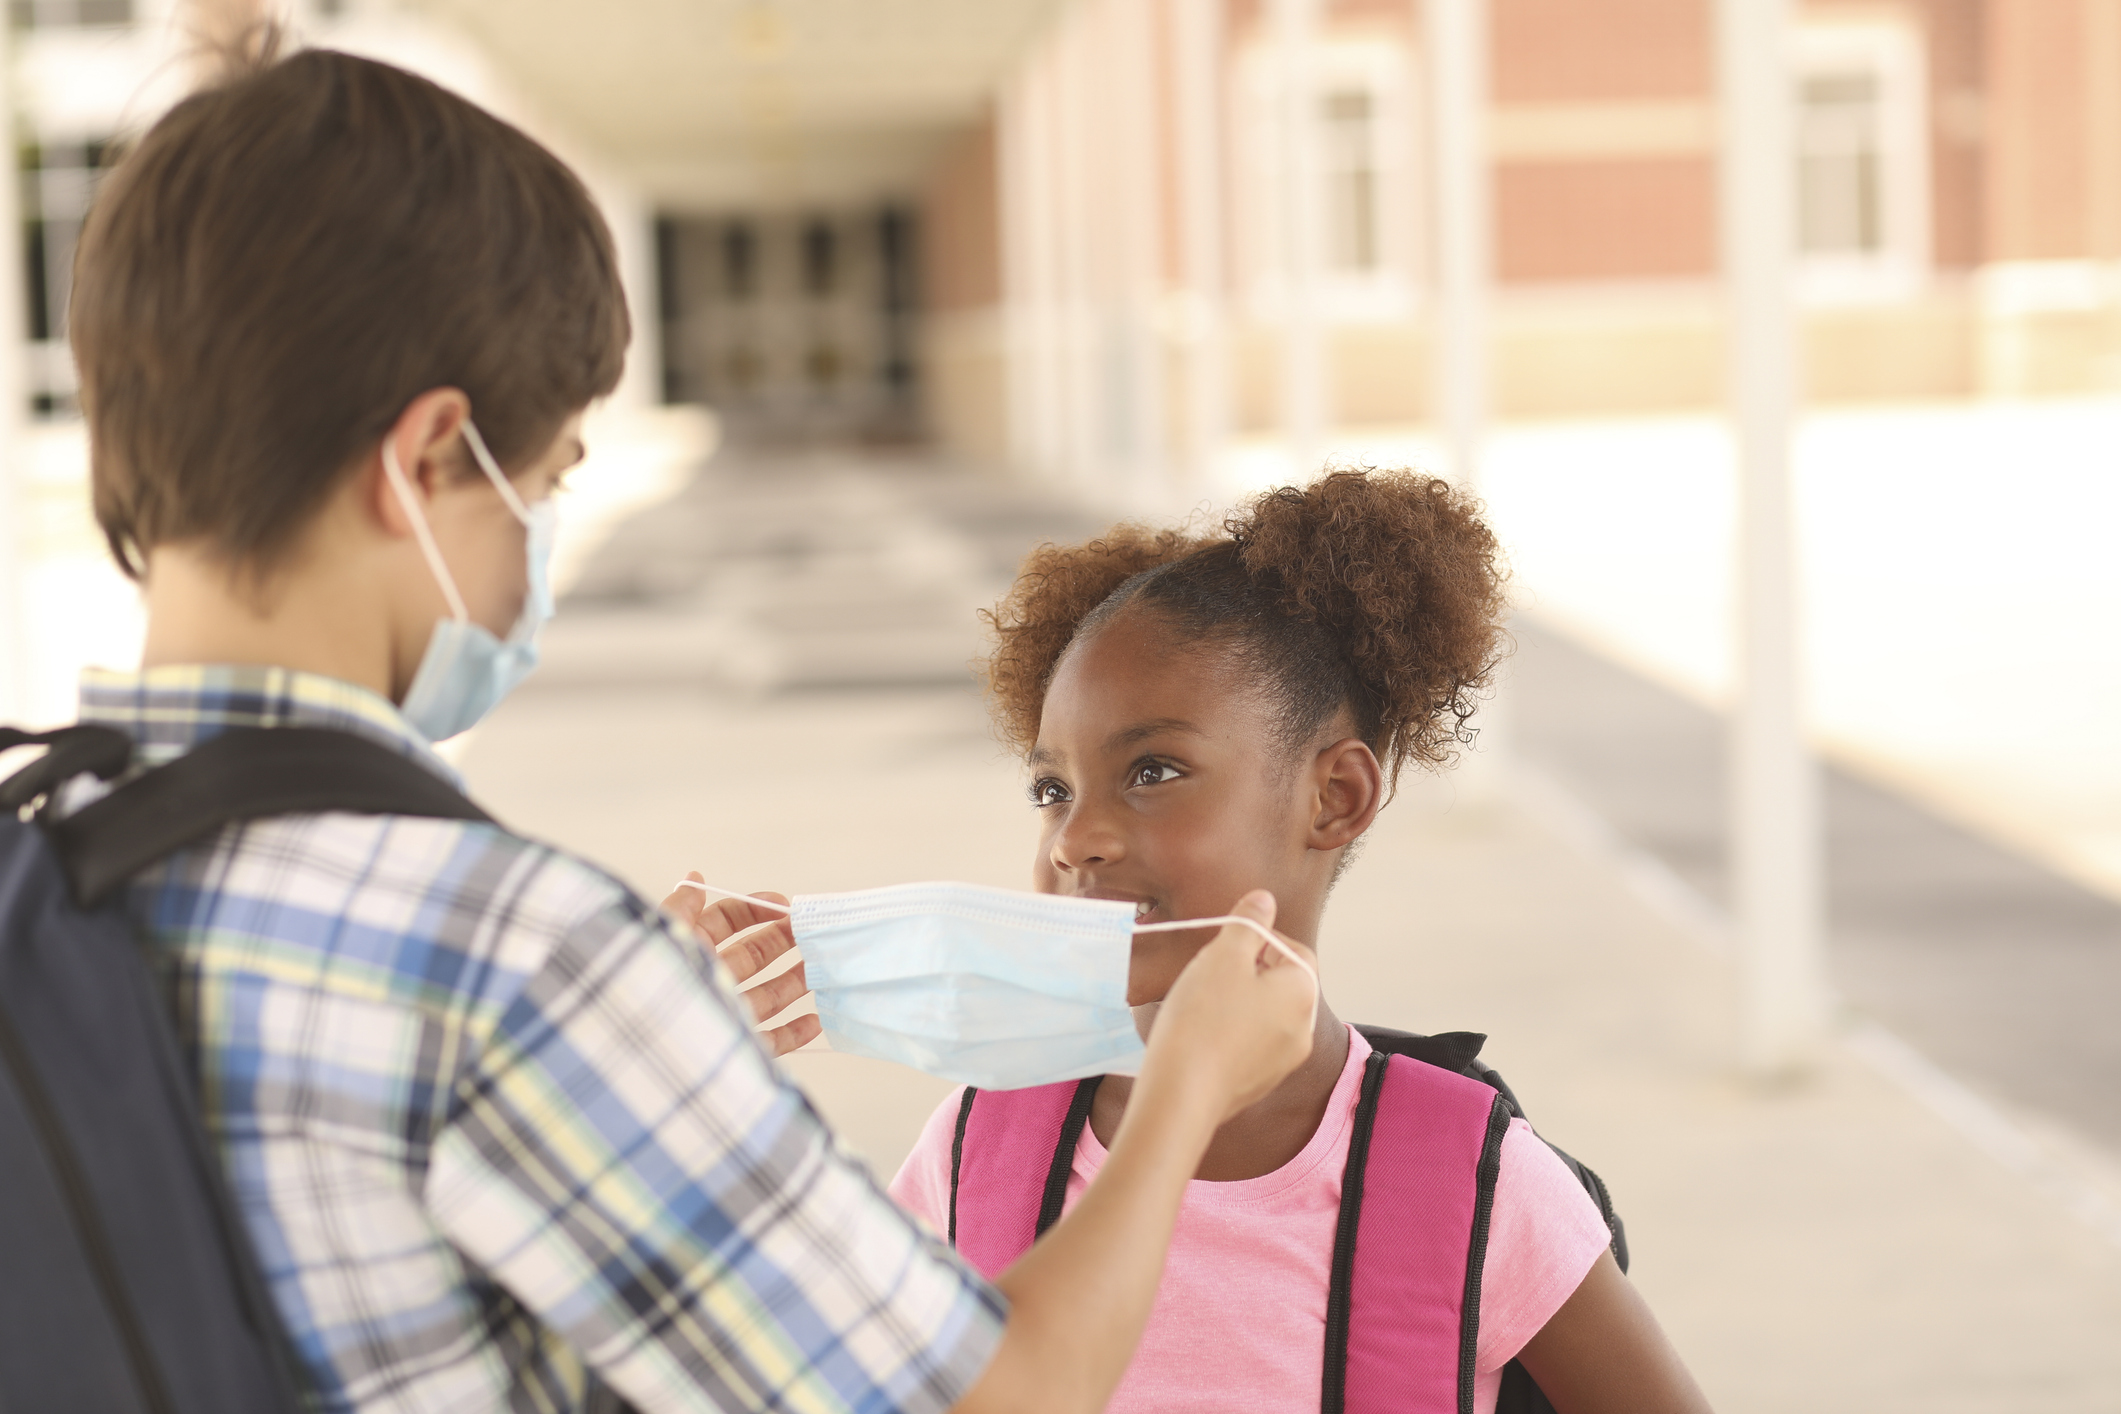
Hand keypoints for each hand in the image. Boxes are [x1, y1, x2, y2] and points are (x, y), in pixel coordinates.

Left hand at [661, 871, 821, 1055]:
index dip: (755, 910)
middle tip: (812, 932)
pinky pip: (770, 1041)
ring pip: (767, 996)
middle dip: (783, 941)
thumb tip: (695, 877)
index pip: (726, 922)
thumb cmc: (649, 985)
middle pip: (752, 956)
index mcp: (688, 950)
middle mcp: (707, 981)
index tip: (785, 905)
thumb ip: (681, 906)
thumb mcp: (664, 935)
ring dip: (796, 980)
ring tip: (824, 967)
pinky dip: (794, 1032)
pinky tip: (816, 1019)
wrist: (641, 1049)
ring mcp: (723, 1015)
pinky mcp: (735, 1048)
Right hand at [1139, 891, 1315, 1123]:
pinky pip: (1252, 1044)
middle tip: (1211, 968)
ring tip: (1202, 999)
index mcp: (1303, 992)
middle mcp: (1303, 1028)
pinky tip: (1200, 1032)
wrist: (1182, 1093)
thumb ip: (1248, 923)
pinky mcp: (1259, 1083)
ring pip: (1266, 1014)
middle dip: (1249, 969)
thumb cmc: (1203, 1017)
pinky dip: (1233, 1031)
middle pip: (1282, 983)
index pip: (1295, 951)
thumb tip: (1265, 899)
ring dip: (1240, 1000)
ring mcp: (1283, 1061)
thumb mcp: (1223, 955)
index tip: (1229, 940)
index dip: (1263, 938)